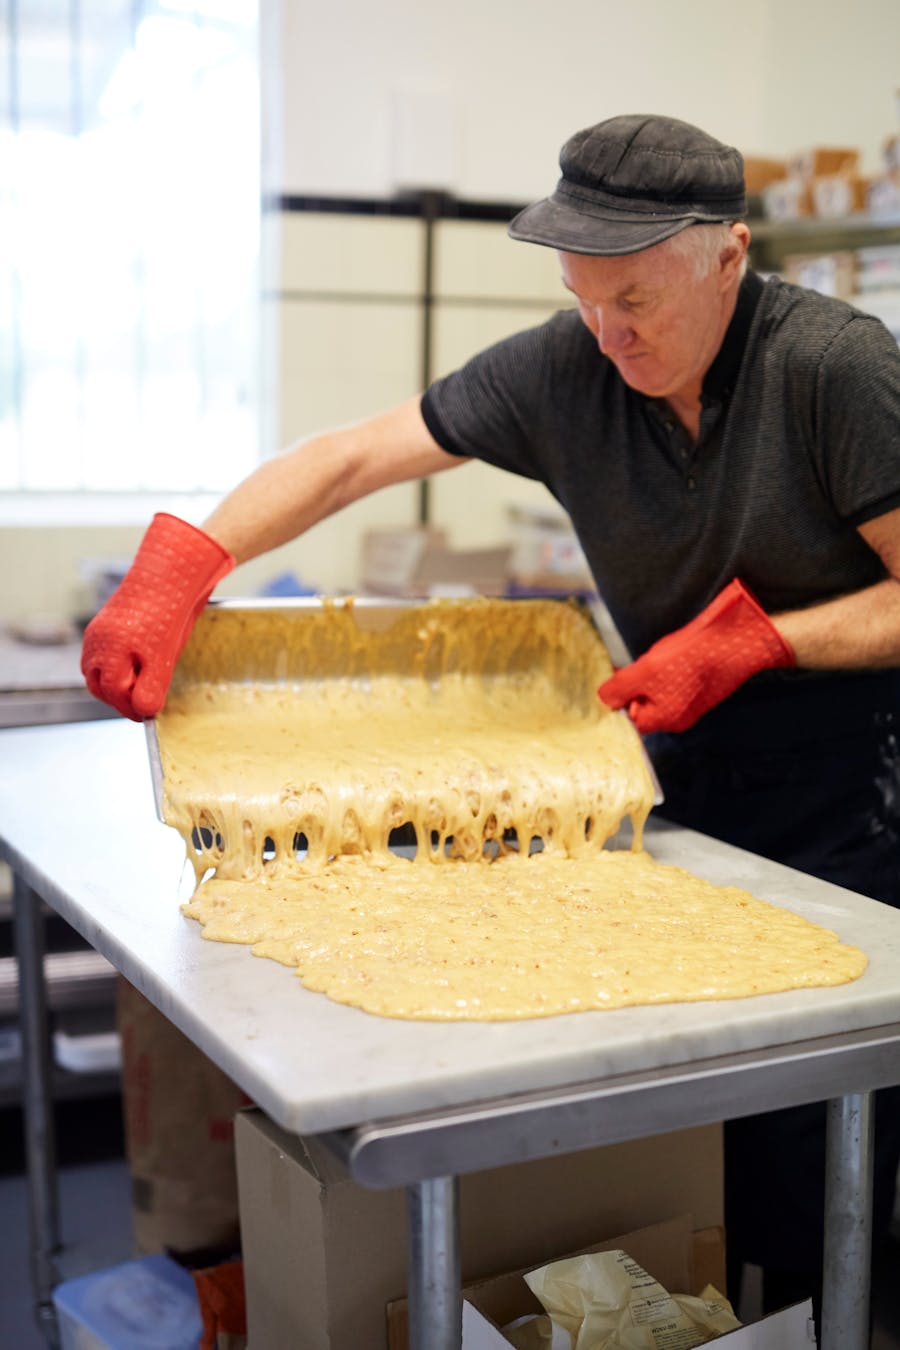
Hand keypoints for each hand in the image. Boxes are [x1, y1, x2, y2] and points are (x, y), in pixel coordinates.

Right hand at [81, 513, 234, 719]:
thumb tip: (143, 712)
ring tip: (139, 689)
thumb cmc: (168, 614)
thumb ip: (151, 687)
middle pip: (99, 684)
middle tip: (141, 707)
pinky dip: (116, 667)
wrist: (171, 573)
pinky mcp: (106, 623)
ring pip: (98, 670)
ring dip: (115, 683)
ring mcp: (99, 631)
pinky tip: (136, 667)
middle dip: (118, 699)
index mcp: (108, 651)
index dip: (130, 708)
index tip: (147, 715)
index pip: (113, 693)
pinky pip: (104, 654)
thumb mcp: (163, 657)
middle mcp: (97, 641)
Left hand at [598, 579, 794, 733]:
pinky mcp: (702, 689)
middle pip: (643, 703)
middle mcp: (677, 718)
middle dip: (637, 682)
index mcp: (663, 720)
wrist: (736, 643)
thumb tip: (603, 700)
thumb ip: (620, 688)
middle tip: (643, 663)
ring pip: (659, 691)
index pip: (628, 717)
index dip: (619, 696)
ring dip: (654, 673)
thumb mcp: (646, 671)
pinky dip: (671, 668)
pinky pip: (676, 682)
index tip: (617, 676)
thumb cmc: (691, 659)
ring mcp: (691, 704)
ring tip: (664, 656)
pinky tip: (677, 654)